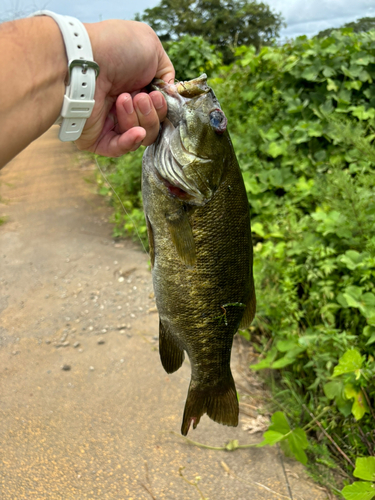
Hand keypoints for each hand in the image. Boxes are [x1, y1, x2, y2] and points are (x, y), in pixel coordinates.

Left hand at [77, 20, 174, 155]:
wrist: (85, 60)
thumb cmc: (115, 48)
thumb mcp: (151, 47)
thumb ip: (166, 72)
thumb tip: (169, 92)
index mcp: (136, 87)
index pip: (158, 110)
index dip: (162, 106)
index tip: (156, 94)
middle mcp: (123, 107)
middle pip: (152, 126)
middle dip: (150, 113)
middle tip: (139, 97)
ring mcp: (109, 124)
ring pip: (139, 137)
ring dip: (138, 120)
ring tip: (123, 100)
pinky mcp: (97, 138)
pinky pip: (119, 150)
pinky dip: (131, 141)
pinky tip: (137, 131)